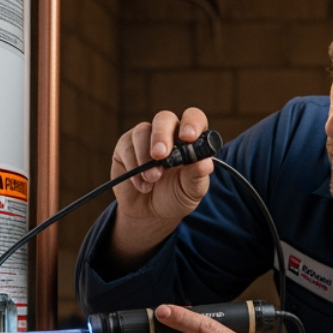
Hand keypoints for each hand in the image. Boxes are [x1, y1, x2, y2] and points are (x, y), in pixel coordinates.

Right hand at [105, 108, 214, 268]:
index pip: (193, 118)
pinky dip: (134, 168)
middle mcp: (168, 133)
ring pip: (142, 131)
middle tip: (160, 156)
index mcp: (190, 140)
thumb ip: (198, 176)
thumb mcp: (191, 192)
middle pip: (164, 118)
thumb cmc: (175, 198)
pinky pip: (127, 147)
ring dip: (145, 157)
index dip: (191, 123)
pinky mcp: (126, 146)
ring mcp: (146, 137)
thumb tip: (205, 163)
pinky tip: (142, 185)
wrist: (149, 214)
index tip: (188, 137)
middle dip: (161, 136)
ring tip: (152, 180)